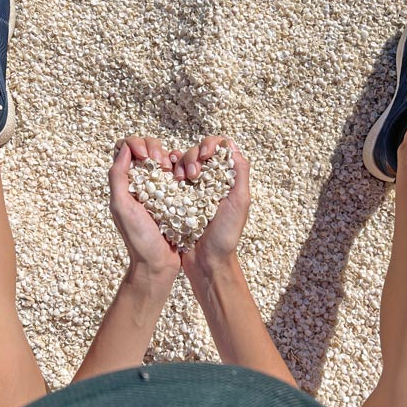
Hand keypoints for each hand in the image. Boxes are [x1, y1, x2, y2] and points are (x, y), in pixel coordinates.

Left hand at [109, 136, 182, 281]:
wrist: (158, 263)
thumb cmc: (138, 238)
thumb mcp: (121, 206)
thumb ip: (118, 177)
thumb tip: (124, 148)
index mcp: (125, 182)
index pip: (125, 147)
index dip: (137, 144)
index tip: (145, 158)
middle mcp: (141, 181)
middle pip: (146, 147)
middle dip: (155, 148)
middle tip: (160, 164)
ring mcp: (159, 187)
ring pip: (165, 156)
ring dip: (170, 157)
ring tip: (174, 172)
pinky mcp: (176, 194)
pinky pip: (179, 171)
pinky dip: (183, 167)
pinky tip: (186, 176)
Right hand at [176, 135, 250, 272]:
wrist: (205, 260)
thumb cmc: (225, 235)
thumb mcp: (240, 202)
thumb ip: (239, 173)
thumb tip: (230, 146)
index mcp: (226, 178)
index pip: (219, 148)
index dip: (210, 145)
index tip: (205, 156)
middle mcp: (209, 180)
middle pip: (198, 151)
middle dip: (193, 156)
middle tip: (193, 174)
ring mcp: (191, 188)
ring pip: (181, 161)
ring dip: (179, 164)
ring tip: (180, 179)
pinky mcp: (175, 198)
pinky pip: (168, 176)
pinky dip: (167, 171)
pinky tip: (168, 178)